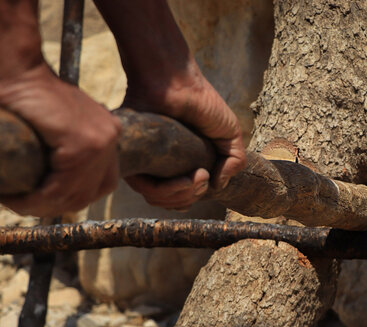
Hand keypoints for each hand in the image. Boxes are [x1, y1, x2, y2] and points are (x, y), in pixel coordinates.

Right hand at [0, 63, 120, 216]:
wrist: (15, 70)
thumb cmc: (26, 97)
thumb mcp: (57, 128)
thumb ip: (65, 152)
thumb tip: (57, 188)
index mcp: (109, 134)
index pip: (99, 183)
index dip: (70, 198)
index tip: (39, 200)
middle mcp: (111, 137)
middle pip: (89, 193)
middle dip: (54, 205)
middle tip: (22, 204)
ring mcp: (101, 141)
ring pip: (73, 194)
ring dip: (40, 205)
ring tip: (12, 200)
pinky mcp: (83, 144)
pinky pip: (60, 188)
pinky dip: (34, 198)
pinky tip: (13, 195)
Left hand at [93, 0, 246, 210]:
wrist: (175, 82)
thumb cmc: (202, 103)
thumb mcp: (230, 133)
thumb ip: (234, 161)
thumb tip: (218, 187)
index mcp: (178, 164)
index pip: (182, 198)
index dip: (197, 196)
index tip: (209, 179)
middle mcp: (159, 167)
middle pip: (172, 203)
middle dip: (194, 196)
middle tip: (203, 176)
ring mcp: (145, 165)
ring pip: (159, 200)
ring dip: (185, 195)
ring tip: (199, 176)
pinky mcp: (133, 160)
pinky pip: (148, 191)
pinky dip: (171, 190)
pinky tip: (188, 177)